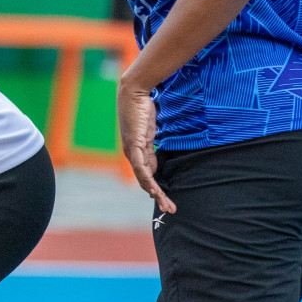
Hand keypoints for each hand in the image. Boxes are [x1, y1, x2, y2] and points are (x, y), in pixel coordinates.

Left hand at [117, 77, 173, 214]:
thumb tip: (156, 165)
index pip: (147, 175)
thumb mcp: (150, 131)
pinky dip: (147, 179)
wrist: (133, 92)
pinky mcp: (134, 144)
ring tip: (166, 204)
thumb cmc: (142, 108)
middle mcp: (131, 153)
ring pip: (143, 177)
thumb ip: (151, 148)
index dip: (157, 188)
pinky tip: (154, 190)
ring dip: (155, 192)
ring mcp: (131, 150)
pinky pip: (140, 166)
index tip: (166, 199)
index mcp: (136, 151)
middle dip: (158, 196)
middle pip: (145, 180)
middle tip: (170, 209)